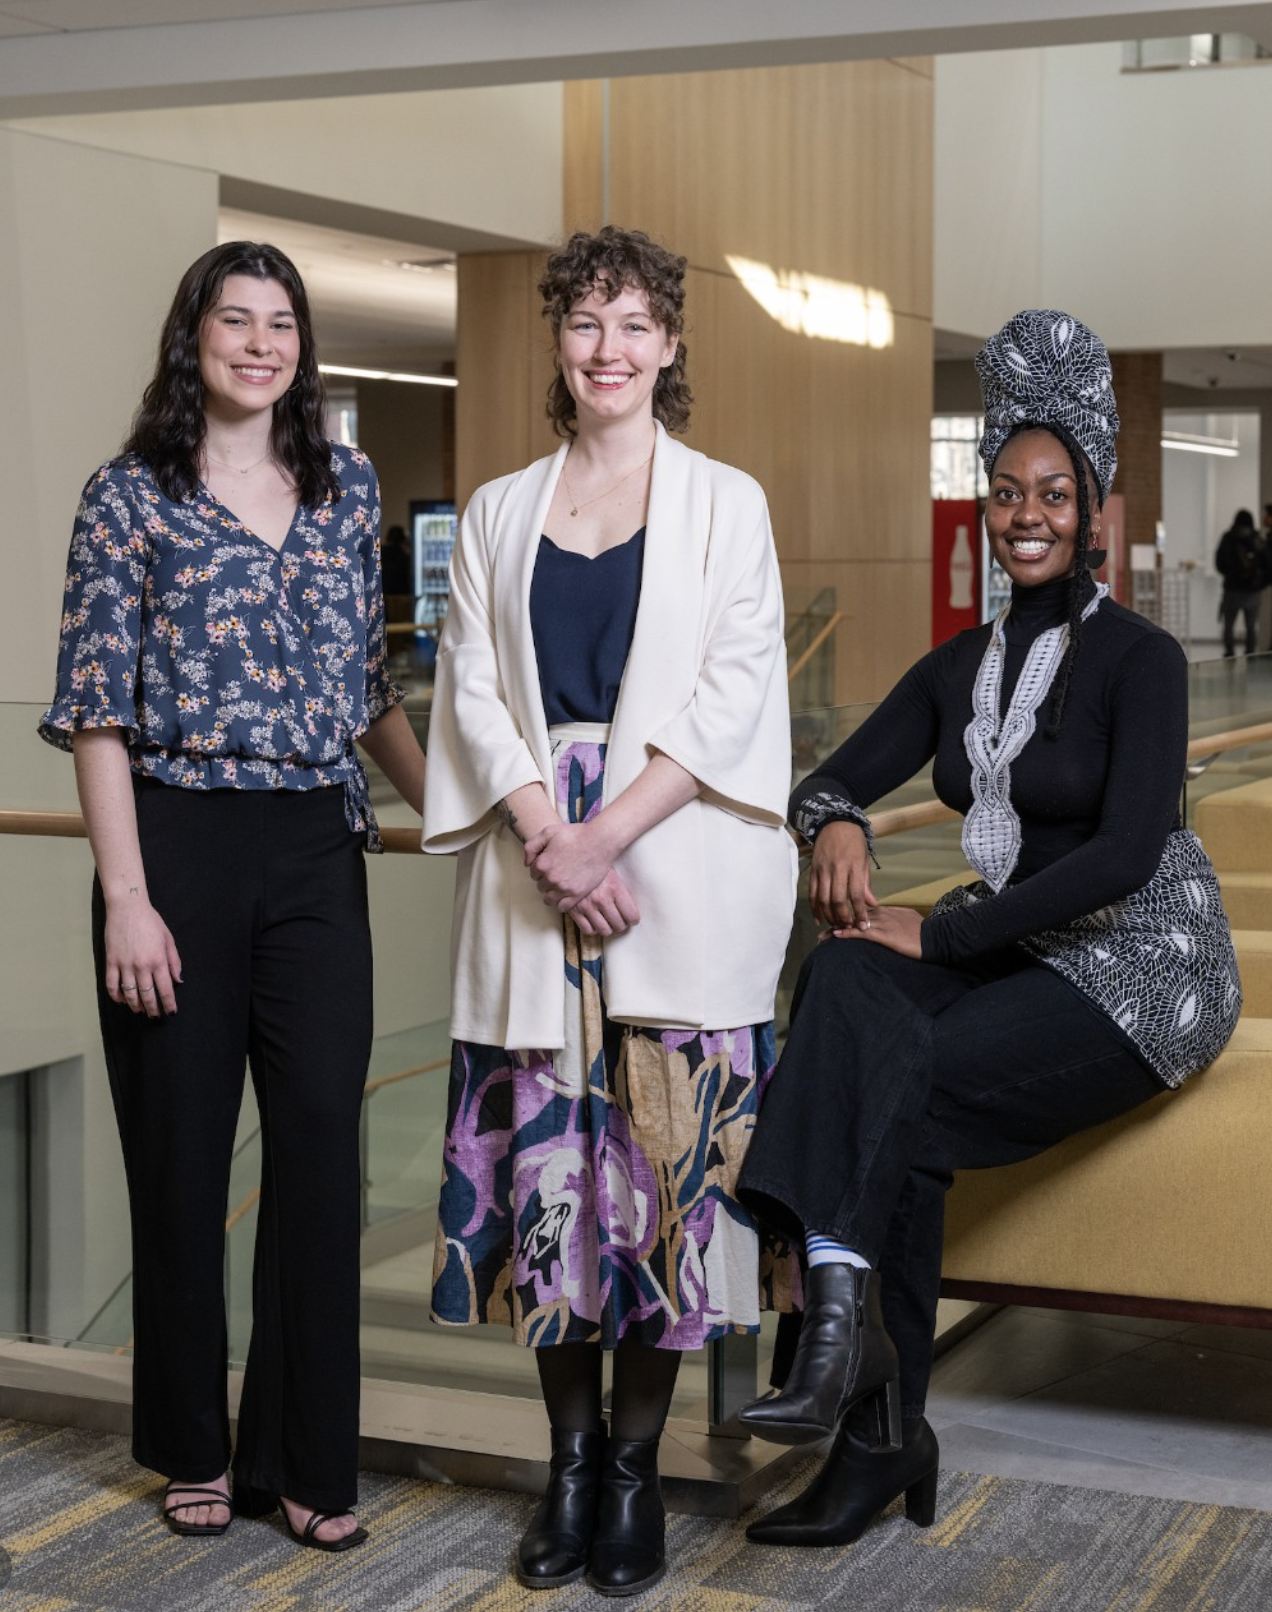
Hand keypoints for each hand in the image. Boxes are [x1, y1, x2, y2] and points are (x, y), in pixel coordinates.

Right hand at [104, 897, 182, 1016]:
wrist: (127, 907)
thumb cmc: (150, 921)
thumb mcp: (168, 939)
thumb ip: (174, 961)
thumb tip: (178, 981)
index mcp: (158, 960)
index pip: (165, 989)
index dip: (168, 1004)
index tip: (170, 1012)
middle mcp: (142, 966)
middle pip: (147, 995)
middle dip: (152, 1009)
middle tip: (154, 1016)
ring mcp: (124, 965)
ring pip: (129, 994)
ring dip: (135, 1005)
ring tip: (140, 1010)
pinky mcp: (110, 961)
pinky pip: (112, 985)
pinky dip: (116, 996)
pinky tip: (122, 1001)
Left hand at [524, 819, 616, 908]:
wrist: (600, 841)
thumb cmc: (576, 834)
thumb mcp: (549, 832)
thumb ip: (532, 846)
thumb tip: (527, 863)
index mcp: (542, 864)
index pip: (533, 873)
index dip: (541, 868)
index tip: (551, 864)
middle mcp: (551, 878)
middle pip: (541, 886)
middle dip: (546, 880)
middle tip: (558, 872)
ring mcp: (564, 888)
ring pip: (548, 899)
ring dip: (551, 893)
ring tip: (560, 885)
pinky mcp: (577, 894)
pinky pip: (562, 907)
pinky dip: (561, 903)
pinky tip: (565, 895)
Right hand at [567, 870, 641, 935]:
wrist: (570, 859)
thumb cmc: (594, 864)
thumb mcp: (612, 872)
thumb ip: (621, 890)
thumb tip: (630, 908)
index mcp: (615, 888)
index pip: (631, 915)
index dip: (633, 919)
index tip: (631, 919)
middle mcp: (602, 899)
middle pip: (619, 925)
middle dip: (621, 924)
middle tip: (620, 920)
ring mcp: (587, 906)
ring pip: (604, 931)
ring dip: (608, 928)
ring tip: (608, 922)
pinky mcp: (574, 910)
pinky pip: (587, 930)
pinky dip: (593, 929)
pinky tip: (594, 921)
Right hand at [808, 819, 875, 930]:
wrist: (834, 822)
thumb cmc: (854, 841)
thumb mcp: (865, 859)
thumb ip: (865, 883)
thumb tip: (871, 904)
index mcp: (854, 866)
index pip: (856, 894)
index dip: (859, 912)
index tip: (863, 925)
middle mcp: (837, 869)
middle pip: (837, 899)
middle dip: (843, 917)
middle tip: (849, 927)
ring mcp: (823, 870)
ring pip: (823, 899)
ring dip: (829, 915)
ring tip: (836, 925)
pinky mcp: (813, 870)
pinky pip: (812, 893)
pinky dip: (814, 907)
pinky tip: (819, 918)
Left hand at [825, 905, 922, 958]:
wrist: (934, 937)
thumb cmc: (924, 931)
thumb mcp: (908, 919)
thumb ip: (896, 917)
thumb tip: (891, 919)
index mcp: (886, 910)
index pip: (861, 911)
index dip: (846, 916)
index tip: (834, 921)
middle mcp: (881, 914)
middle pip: (853, 916)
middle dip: (836, 923)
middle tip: (822, 931)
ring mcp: (881, 923)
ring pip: (853, 923)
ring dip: (837, 930)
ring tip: (822, 937)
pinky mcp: (884, 934)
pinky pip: (861, 932)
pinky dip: (847, 933)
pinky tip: (836, 935)